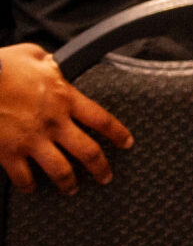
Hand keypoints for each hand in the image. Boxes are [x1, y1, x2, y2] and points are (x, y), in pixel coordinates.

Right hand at [0, 42, 132, 193]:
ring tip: (72, 190)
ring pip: (60, 170)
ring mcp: (31, 140)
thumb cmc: (2, 66)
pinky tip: (31, 188)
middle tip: (106, 178)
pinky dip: (28, 185)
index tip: (127, 144)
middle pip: (87, 151)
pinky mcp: (8, 153)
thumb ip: (48, 63)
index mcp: (65, 98)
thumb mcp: (34, 56)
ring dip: (68, 183)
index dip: (118, 134)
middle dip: (100, 167)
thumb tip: (52, 63)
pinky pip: (23, 176)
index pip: (102, 119)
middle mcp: (54, 122)